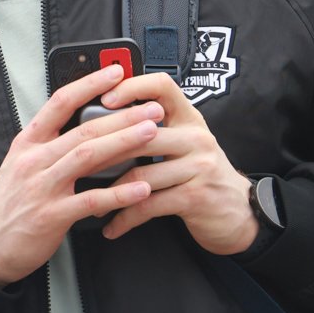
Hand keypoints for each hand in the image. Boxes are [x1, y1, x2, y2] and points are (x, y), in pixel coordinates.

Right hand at [0, 64, 163, 286]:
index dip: (90, 84)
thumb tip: (88, 124)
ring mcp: (42, 187)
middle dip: (122, 116)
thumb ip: (50, 144)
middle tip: (152, 108)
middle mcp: (35, 159)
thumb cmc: (11, 202)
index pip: (61, 102)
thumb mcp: (21, 163)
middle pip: (83, 129)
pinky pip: (91, 200)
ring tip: (151, 134)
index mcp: (28, 142)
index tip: (116, 72)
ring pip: (88, 157)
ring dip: (123, 143)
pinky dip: (118, 194)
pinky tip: (141, 188)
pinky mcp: (51, 216)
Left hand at [98, 73, 258, 254]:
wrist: (238, 213)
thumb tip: (102, 122)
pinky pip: (149, 205)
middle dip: (104, 148)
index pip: (162, 86)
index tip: (105, 97)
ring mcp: (199, 166)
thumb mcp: (184, 143)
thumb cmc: (200, 174)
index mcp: (188, 118)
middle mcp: (196, 137)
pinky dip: (125, 218)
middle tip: (75, 160)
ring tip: (88, 199)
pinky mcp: (196, 196)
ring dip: (108, 191)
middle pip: (141, 133)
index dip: (132, 87)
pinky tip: (111, 225)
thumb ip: (152, 130)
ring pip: (141, 173)